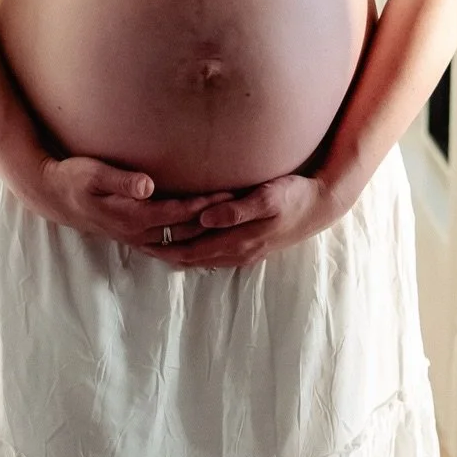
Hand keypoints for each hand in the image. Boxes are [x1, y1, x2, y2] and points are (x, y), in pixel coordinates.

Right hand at [28, 155, 234, 249]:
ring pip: (181, 241)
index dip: (205, 205)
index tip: (229, 195)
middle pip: (186, 231)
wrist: (53, 196)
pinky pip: (171, 244)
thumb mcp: (93, 174)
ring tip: (234, 224)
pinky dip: (192, 243)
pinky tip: (208, 239)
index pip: (178, 213)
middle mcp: (138, 232)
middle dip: (214, 222)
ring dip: (207, 234)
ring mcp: (137, 237)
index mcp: (132, 217)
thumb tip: (148, 185)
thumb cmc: (73, 178)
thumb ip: (122, 180)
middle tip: (243, 209)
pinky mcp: (136, 235)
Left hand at [137, 173, 344, 269]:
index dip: (164, 247)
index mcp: (238, 241)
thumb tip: (205, 219)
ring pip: (201, 260)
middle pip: (191, 258)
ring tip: (153, 248)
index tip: (138, 241)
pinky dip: (194, 254)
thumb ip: (236, 209)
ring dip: (177, 256)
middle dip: (163, 253)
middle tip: (135, 245)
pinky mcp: (250, 248)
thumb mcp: (268, 197)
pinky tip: (185, 249)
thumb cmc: (294, 196)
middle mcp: (238, 252)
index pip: (190, 250)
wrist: (321, 207)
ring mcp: (244, 253)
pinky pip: (214, 257)